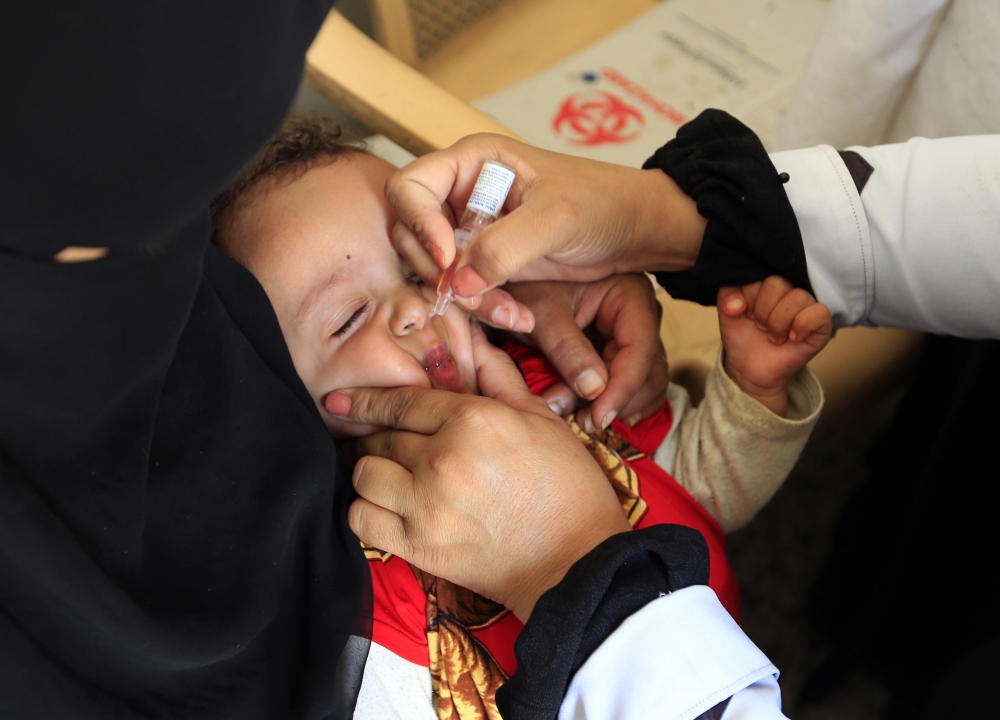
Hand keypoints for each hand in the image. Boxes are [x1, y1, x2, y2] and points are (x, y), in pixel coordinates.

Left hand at [328, 324, 630, 620]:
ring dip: (372, 473)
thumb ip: (500, 379)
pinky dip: (366, 510)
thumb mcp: (542, 420)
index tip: (343, 401)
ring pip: (364, 475)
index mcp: (473, 419)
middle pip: (380, 438)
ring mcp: (426, 503)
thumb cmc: (567, 487)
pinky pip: (362, 519)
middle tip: (379, 443)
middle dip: (376, 438)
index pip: (401, 402)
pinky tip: (385, 508)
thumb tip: (473, 344)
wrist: (577, 561)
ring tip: (388, 476)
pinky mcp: (419, 546)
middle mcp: (442, 457)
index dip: (367, 401)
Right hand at [385, 133, 705, 299]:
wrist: (636, 231)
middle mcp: (463, 194)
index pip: (410, 187)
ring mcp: (472, 231)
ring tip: (512, 313)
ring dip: (465, 299)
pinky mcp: (486, 263)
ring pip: (436, 270)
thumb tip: (456, 280)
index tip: (447, 256)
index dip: (418, 223)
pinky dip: (483, 309)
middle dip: (441, 272)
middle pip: (412, 235)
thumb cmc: (603, 204)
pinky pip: (463, 290)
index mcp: (472, 162)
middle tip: (473, 295)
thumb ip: (503, 246)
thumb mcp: (555, 219)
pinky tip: (519, 316)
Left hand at [505, 274, 666, 429]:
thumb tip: (594, 391)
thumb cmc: (526, 286)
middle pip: (648, 371)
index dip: (622, 388)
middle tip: (581, 421)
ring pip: (644, 383)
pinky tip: (596, 417)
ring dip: (616, 407)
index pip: (640, 349)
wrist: (511, 284)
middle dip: (617, 401)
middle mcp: (639, 316)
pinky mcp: (618, 353)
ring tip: (579, 420)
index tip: (597, 417)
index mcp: (629, 294)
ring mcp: (632, 336)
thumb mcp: (542, 313)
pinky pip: (631, 385)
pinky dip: (615, 404)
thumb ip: (567, 349)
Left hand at [717, 276, 831, 415]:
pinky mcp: (823, 323)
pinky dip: (801, 326)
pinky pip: (819, 312)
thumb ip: (727, 295)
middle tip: (761, 326)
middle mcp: (791, 288)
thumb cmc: (743, 337)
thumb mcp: (726, 312)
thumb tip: (737, 304)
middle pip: (777, 283)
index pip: (759, 273)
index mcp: (768, 281)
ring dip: (778, 323)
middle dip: (762, 311)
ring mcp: (808, 305)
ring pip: (798, 297)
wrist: (750, 369)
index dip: (748, 298)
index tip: (746, 313)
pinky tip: (792, 338)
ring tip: (774, 336)